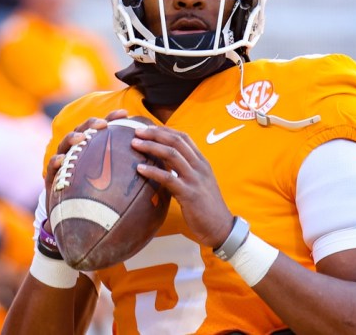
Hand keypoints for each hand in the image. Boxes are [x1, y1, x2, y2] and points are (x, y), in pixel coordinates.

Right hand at [43, 109, 128, 227]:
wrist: (75, 219)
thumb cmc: (100, 199)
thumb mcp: (116, 184)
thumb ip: (132, 173)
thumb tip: (161, 168)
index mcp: (93, 149)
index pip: (102, 130)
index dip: (112, 119)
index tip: (125, 114)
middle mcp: (78, 152)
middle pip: (83, 130)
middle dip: (92, 124)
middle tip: (103, 125)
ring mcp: (64, 163)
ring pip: (65, 144)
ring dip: (73, 138)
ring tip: (82, 138)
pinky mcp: (52, 177)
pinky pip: (52, 167)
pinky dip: (56, 161)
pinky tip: (62, 160)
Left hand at [132, 125, 233, 248]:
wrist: (221, 227)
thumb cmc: (207, 207)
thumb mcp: (199, 183)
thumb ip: (185, 171)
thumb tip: (163, 163)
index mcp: (202, 162)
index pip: (183, 138)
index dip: (165, 130)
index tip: (148, 128)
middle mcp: (199, 167)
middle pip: (176, 142)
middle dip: (155, 134)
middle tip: (137, 131)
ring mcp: (195, 179)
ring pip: (172, 155)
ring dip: (151, 147)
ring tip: (134, 144)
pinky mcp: (189, 194)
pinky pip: (168, 178)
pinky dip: (152, 171)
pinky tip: (139, 169)